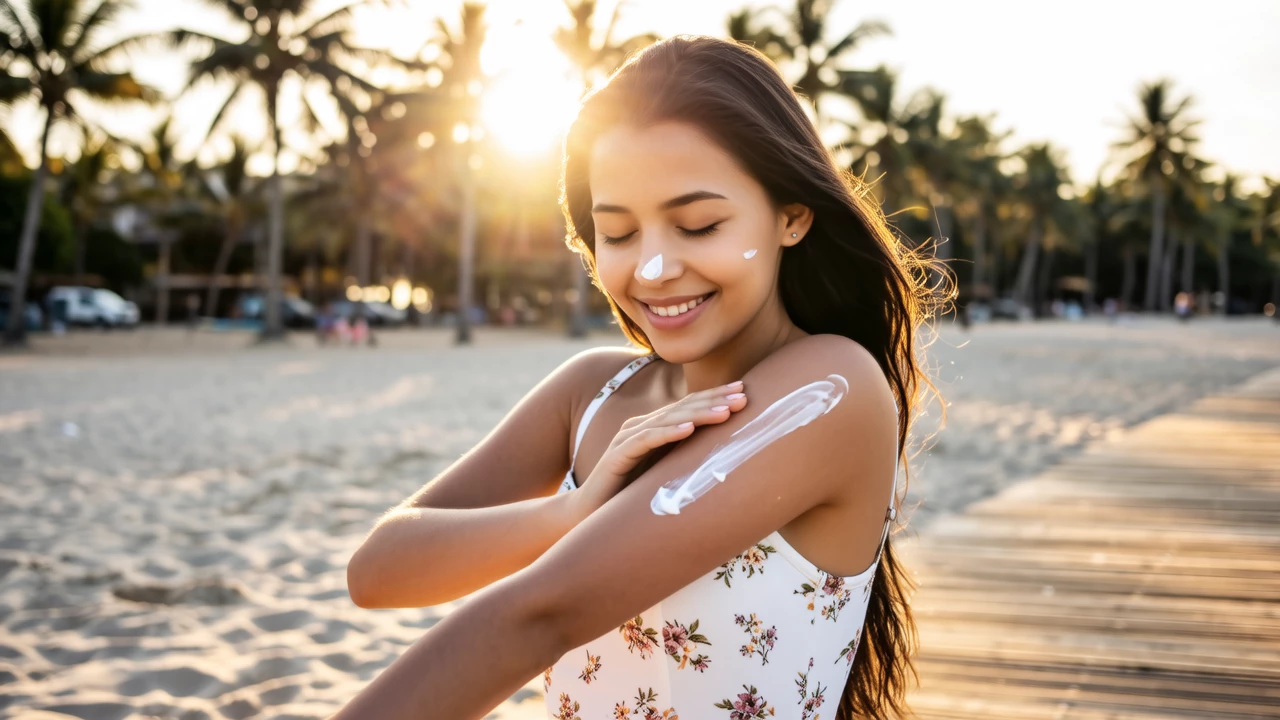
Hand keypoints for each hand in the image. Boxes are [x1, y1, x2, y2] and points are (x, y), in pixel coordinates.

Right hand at [566, 380, 748, 519]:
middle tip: (744, 396)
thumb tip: (725, 457)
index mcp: (654, 428)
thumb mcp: (666, 473)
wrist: (589, 514)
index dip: (716, 396)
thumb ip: (686, 459)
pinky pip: (647, 441)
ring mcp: (628, 438)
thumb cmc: (630, 495)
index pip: (690, 406)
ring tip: (725, 412)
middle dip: (715, 400)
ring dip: (699, 414)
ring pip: (669, 420)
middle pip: (684, 408)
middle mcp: (641, 427)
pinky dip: (668, 433)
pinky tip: (688, 430)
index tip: (745, 390)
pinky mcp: (618, 455)